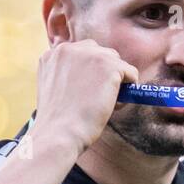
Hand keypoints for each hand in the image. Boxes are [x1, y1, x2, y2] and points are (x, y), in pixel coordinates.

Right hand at [30, 39, 139, 159]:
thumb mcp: (55, 91)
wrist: (59, 134)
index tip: (88, 91)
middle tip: (99, 97)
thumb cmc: (57, 123)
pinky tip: (114, 105)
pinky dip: (129, 89)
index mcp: (52, 55)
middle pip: (99, 52)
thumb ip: (68, 78)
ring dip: (116, 81)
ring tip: (107, 103)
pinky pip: (131, 73)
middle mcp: (69, 49)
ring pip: (116, 62)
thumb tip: (94, 79)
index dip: (89, 73)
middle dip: (104, 72)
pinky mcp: (109, 65)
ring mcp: (90, 54)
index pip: (80, 54)